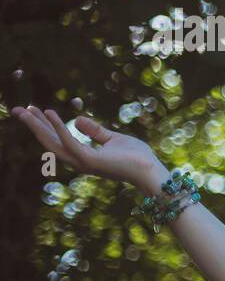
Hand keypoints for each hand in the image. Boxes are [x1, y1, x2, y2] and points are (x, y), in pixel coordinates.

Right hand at [12, 104, 167, 192]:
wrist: (151, 170)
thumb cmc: (136, 157)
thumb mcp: (113, 138)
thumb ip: (95, 131)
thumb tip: (75, 119)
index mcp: (83, 156)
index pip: (57, 139)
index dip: (44, 125)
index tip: (32, 110)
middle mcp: (78, 161)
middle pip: (49, 142)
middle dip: (33, 125)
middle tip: (17, 109)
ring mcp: (83, 162)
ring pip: (53, 143)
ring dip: (38, 126)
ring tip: (26, 110)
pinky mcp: (90, 161)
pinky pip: (70, 142)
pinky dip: (58, 127)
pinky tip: (50, 114)